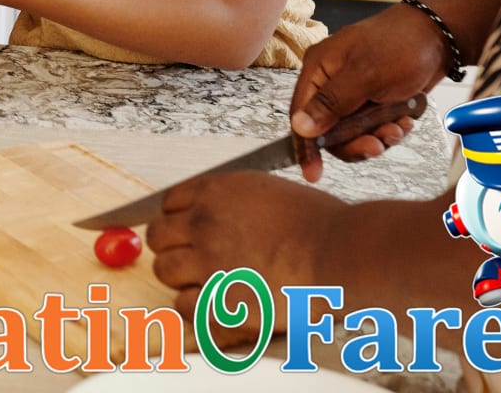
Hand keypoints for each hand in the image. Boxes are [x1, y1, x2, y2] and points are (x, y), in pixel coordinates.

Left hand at [146, 171, 342, 340]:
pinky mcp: (219, 298)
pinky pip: (184, 305)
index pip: (169, 201)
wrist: (343, 255)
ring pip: (165, 270)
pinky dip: (197, 308)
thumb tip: (219, 214)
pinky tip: (217, 305)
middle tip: (194, 259)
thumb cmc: (322, 226)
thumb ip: (236, 202)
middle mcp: (204, 222)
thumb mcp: (270, 193)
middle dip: (173, 247)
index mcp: (217, 191)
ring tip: (208, 283)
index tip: (187, 230)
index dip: (179, 218)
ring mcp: (208, 261)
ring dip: (182, 278)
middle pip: (158, 235)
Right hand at [287, 1, 446, 180]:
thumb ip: (331, 103)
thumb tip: (300, 127)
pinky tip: (404, 122)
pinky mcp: (373, 100)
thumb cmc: (400, 46)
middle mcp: (331, 82)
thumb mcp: (365, 75)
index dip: (306, 146)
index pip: (301, 114)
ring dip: (376, 138)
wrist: (439, 37)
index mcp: (319, 69)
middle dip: (354, 142)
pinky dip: (388, 131)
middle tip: (376, 147)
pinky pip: (372, 128)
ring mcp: (353, 92)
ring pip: (353, 133)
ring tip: (397, 130)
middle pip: (328, 130)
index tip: (313, 173)